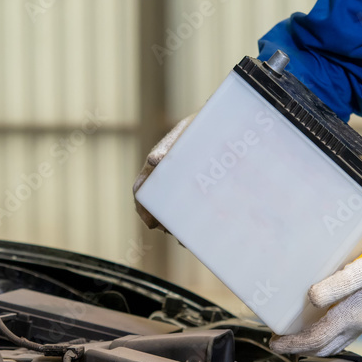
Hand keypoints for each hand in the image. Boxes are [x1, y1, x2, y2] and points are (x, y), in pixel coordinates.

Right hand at [132, 114, 194, 229]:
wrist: (220, 123)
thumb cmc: (197, 126)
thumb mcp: (183, 132)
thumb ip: (169, 147)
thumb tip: (154, 161)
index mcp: (155, 168)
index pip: (141, 191)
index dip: (143, 208)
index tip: (151, 221)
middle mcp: (164, 180)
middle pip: (155, 207)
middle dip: (161, 222)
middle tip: (170, 231)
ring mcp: (180, 187)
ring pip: (172, 212)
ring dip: (176, 226)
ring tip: (185, 238)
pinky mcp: (196, 192)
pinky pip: (190, 211)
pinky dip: (191, 224)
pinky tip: (199, 232)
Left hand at [269, 239, 361, 355]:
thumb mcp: (360, 270)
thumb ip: (335, 286)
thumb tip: (311, 298)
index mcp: (352, 316)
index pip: (316, 338)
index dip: (293, 343)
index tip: (275, 344)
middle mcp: (358, 325)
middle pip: (324, 346)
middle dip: (300, 348)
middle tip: (280, 343)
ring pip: (335, 344)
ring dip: (314, 345)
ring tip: (296, 338)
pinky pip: (345, 335)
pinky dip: (328, 337)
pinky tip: (323, 327)